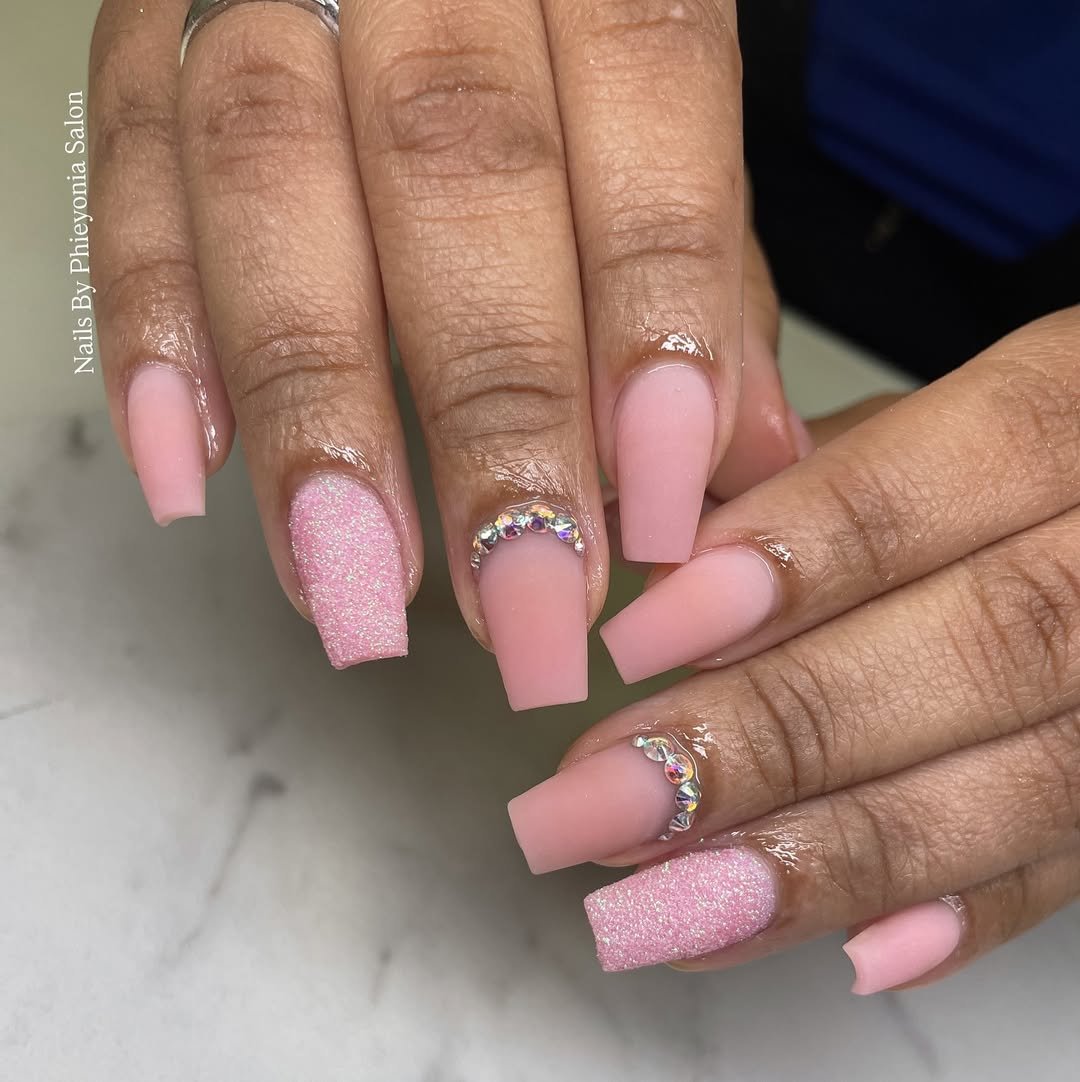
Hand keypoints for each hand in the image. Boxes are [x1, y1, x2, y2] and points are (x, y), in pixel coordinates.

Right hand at [87, 0, 805, 708]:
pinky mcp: (142, 42)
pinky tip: (191, 472)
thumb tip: (744, 457)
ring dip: (319, 412)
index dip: (651, 314)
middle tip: (521, 602)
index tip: (655, 509)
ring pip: (274, 178)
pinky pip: (129, 176)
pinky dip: (155, 330)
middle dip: (493, 411)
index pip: (648, 99)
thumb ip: (708, 272)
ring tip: (358, 586)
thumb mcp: (660, 126)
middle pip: (456, 166)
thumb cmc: (556, 43)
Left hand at [508, 309, 1079, 988]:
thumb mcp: (911, 419)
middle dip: (773, 737)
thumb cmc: (994, 460)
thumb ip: (799, 477)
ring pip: (1027, 780)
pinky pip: (1074, 864)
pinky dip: (954, 911)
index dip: (790, 567)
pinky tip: (832, 947)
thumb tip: (658, 560)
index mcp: (1075, 412)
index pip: (930, 486)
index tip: (637, 640)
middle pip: (981, 647)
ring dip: (827, 856)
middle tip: (605, 799)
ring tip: (660, 903)